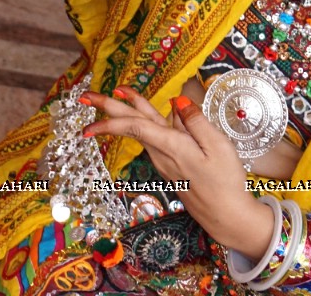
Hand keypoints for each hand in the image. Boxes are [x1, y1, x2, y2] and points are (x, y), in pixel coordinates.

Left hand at [83, 87, 275, 256]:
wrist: (226, 216)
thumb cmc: (225, 182)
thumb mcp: (218, 146)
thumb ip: (196, 121)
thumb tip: (177, 100)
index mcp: (172, 146)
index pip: (135, 125)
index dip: (112, 113)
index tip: (91, 103)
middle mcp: (162, 153)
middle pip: (130, 126)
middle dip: (107, 109)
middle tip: (85, 96)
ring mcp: (165, 160)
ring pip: (142, 130)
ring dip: (127, 111)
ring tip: (118, 95)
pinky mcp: (172, 164)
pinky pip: (154, 137)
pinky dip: (146, 121)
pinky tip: (149, 114)